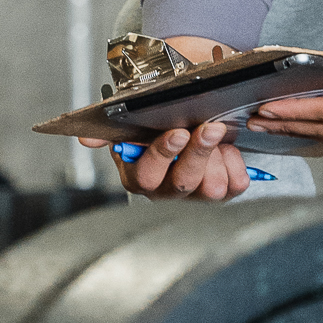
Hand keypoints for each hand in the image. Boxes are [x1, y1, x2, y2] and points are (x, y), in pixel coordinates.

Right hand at [85, 120, 250, 199]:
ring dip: (218, 157)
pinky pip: (236, 184)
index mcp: (138, 175)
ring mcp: (196, 196)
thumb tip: (86, 139)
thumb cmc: (154, 130)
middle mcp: (166, 191)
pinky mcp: (222, 195)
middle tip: (210, 128)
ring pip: (212, 187)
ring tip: (216, 134)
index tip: (177, 133)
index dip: (163, 154)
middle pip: (183, 182)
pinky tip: (226, 149)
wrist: (183, 132)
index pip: (147, 173)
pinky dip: (236, 162)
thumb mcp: (130, 127)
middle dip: (198, 152)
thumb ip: (109, 132)